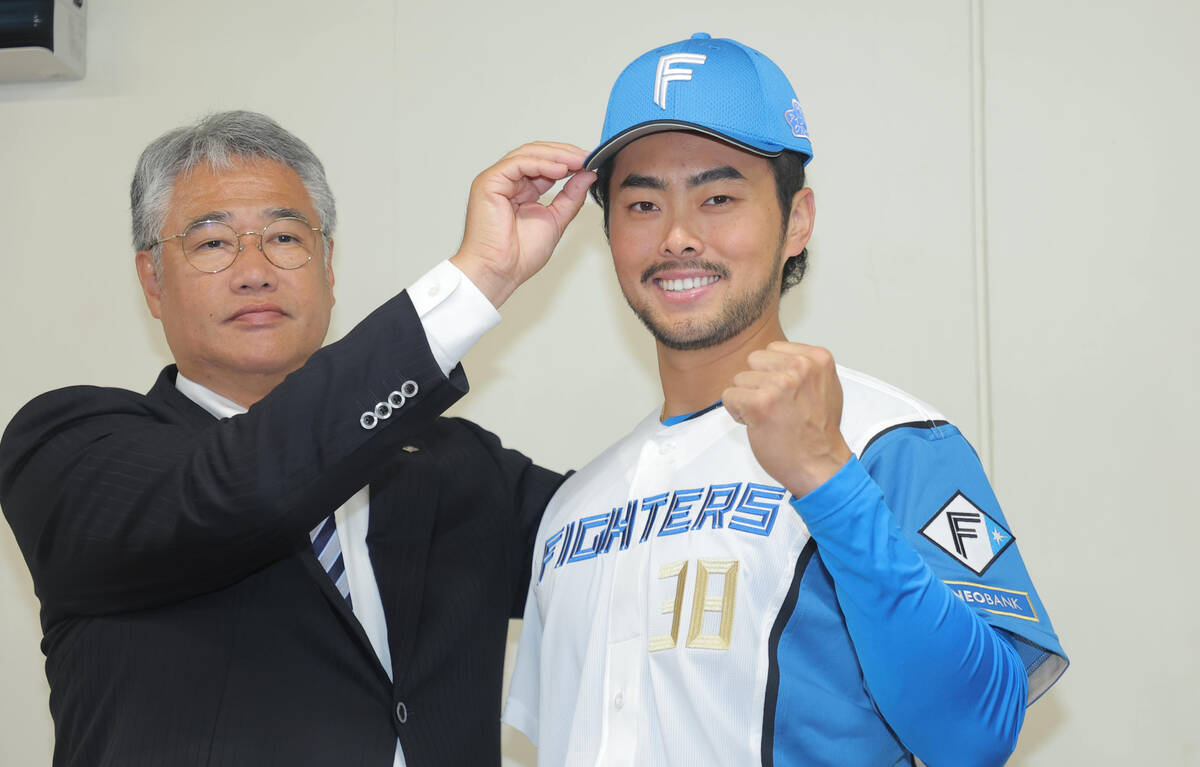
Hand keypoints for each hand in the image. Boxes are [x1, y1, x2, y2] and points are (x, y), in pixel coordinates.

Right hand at [450, 142, 595, 307]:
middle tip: (588, 157)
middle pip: (537, 153)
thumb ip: (571, 196)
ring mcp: (496, 180)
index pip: (545, 164)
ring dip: (556, 155)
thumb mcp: (556, 219)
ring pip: (528, 154)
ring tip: (579, 161)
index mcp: (521, 190)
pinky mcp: (489, 182)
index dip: (569, 160)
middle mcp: (508, 182)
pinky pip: (517, 163)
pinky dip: (541, 163)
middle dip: (564, 153)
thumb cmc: (519, 255)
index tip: (591, 162)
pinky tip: (561, 169)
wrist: (500, 271)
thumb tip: (588, 175)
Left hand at [722, 342, 853, 498]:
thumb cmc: (818, 433)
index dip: (773, 373)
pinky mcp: (760, 403)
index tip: (787, 395)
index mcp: (817, 358)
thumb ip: (800, 367)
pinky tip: (757, 424)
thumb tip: (774, 358)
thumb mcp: (823, 386)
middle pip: (754, 360)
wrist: (819, 464)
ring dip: (748, 399)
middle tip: (776, 407)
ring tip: (770, 417)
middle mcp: (800, 367)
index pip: (773, 349)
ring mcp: (780, 384)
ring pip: (739, 379)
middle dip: (758, 383)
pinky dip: (737, 412)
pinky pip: (729, 396)